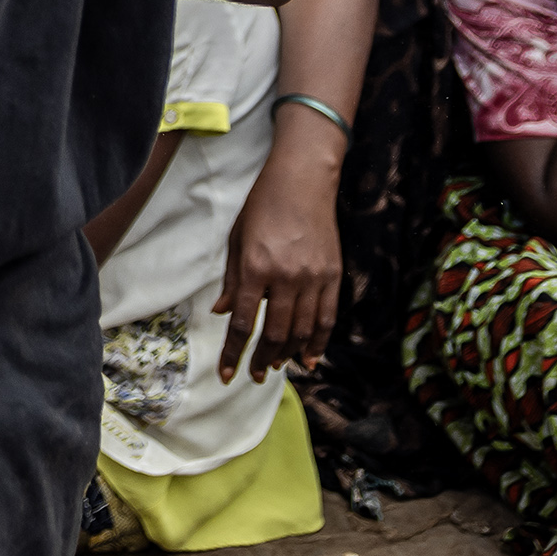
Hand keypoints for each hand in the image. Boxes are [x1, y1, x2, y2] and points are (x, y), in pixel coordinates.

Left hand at [213, 139, 342, 379]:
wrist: (302, 180)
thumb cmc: (262, 206)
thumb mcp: (237, 238)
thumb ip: (232, 280)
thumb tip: (223, 313)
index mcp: (255, 268)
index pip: (244, 323)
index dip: (234, 353)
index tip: (228, 375)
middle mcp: (286, 277)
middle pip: (275, 333)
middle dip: (263, 359)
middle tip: (256, 374)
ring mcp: (313, 278)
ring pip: (303, 331)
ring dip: (288, 354)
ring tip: (277, 365)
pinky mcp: (333, 275)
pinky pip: (327, 318)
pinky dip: (319, 342)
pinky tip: (309, 357)